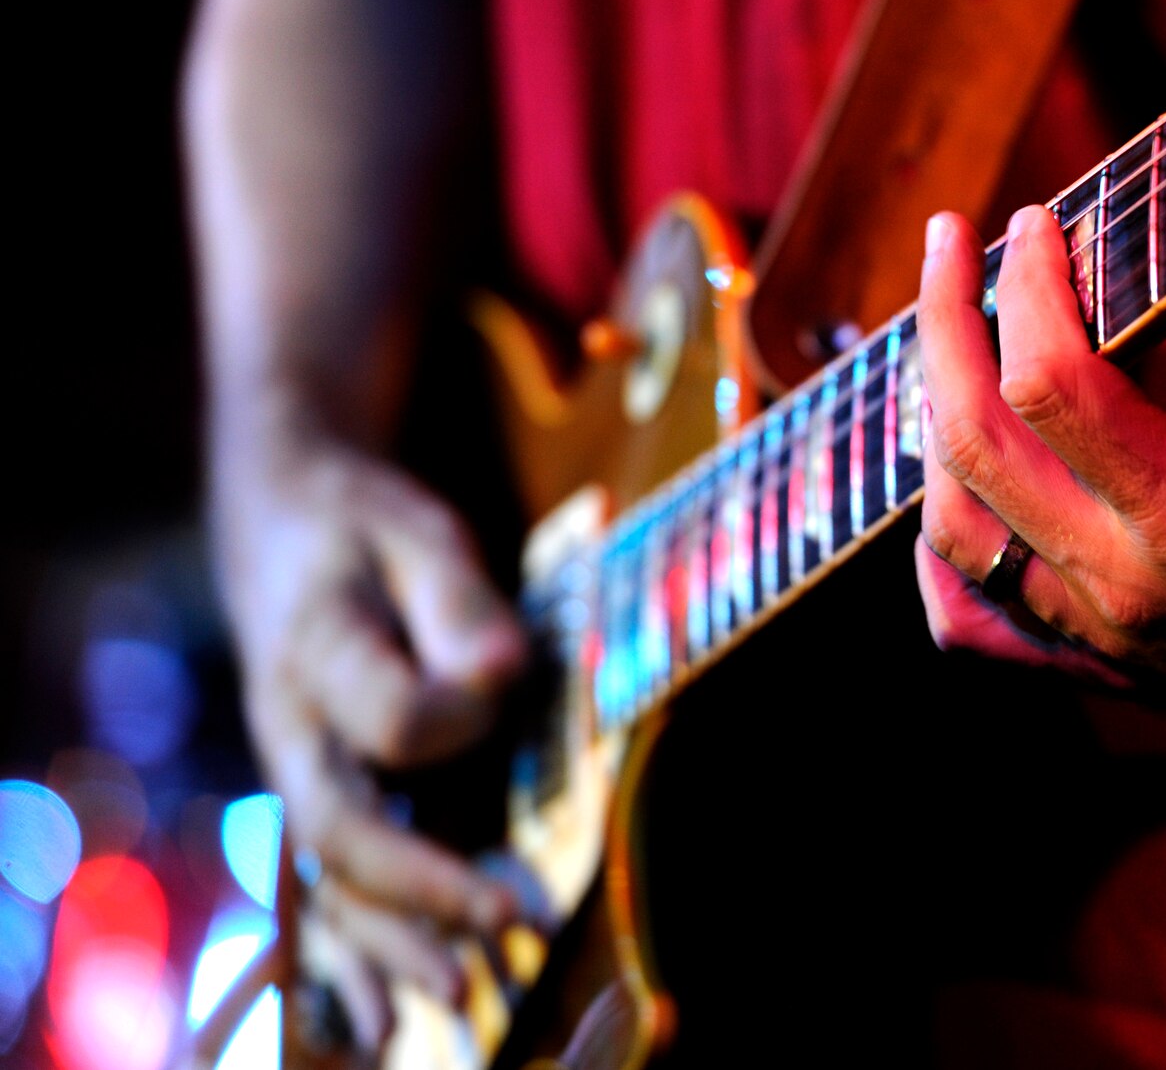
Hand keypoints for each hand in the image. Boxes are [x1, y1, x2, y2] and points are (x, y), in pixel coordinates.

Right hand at [214, 434, 524, 1047]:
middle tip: (506, 919)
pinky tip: (386, 1016)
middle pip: (342, 828)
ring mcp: (300, 770)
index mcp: (316, 649)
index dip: (454, 712)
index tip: (507, 678)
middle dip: (424, 885)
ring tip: (461, 995)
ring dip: (395, 941)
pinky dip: (357, 952)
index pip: (387, 713)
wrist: (280, 527)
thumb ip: (458, 599)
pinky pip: (331, 885)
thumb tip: (502, 672)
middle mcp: (293, 727)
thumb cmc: (362, 527)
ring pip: (332, 877)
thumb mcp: (416, 530)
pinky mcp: (321, 794)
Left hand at [913, 205, 1165, 754]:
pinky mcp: (1090, 673)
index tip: (1032, 220)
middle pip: (974, 443)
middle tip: (949, 239)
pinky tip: (947, 472)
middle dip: (944, 322)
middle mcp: (1130, 587)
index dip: (1028, 284)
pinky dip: (935, 540)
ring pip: (951, 527)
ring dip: (929, 418)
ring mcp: (1099, 641)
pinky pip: (963, 620)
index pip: (1056, 384)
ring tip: (949, 337)